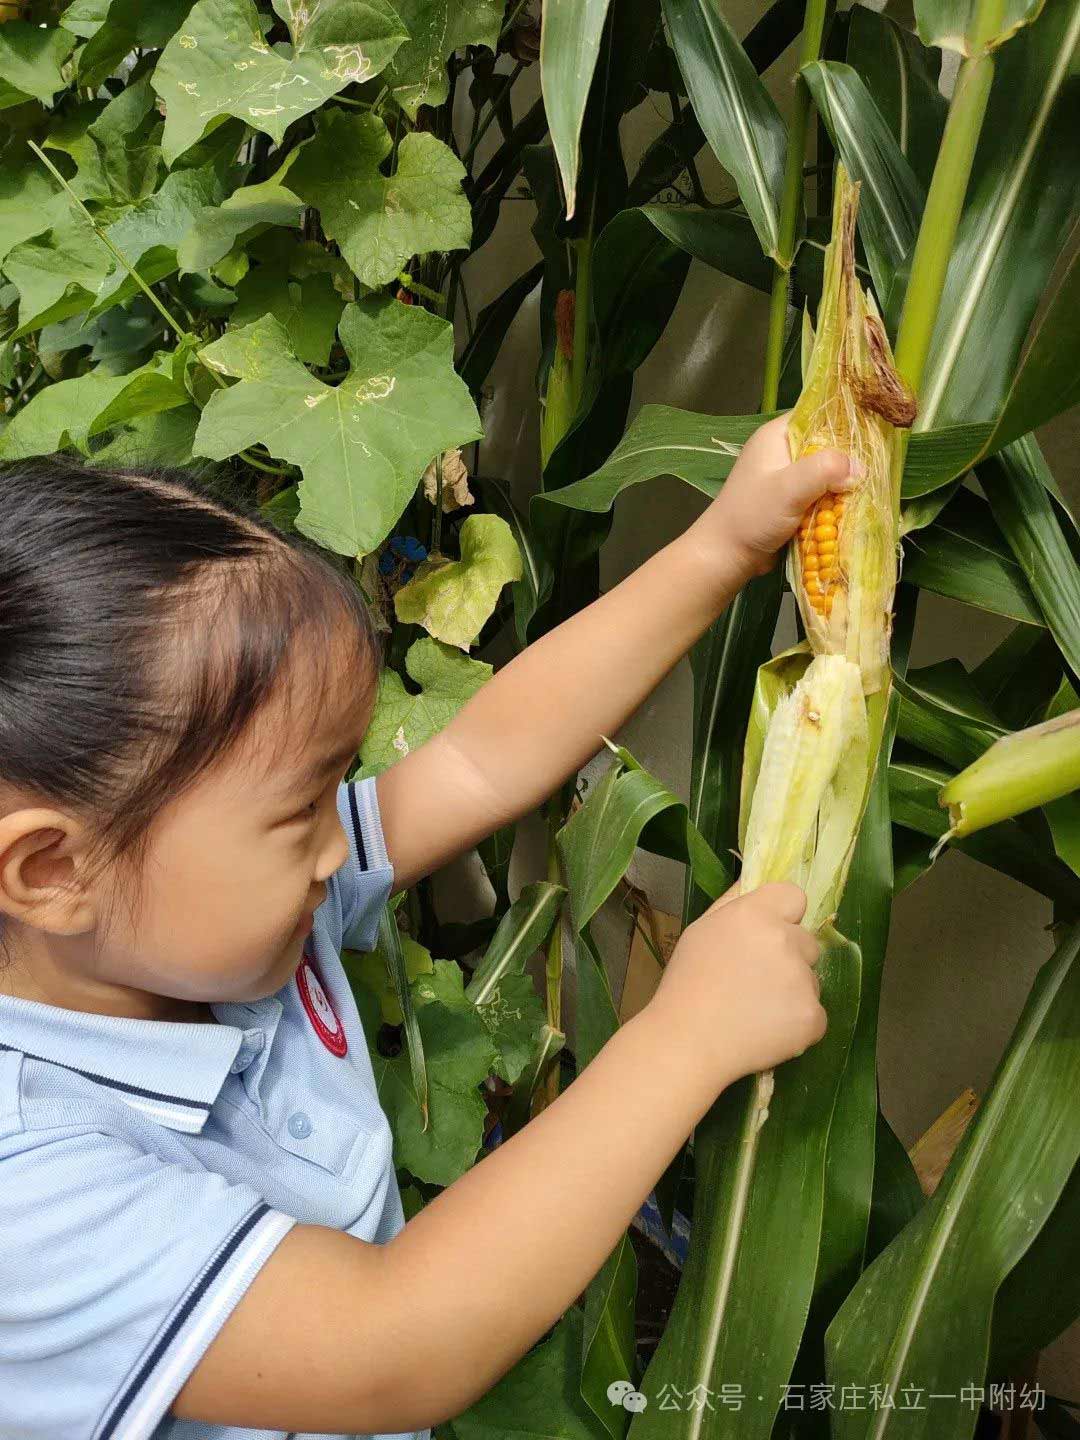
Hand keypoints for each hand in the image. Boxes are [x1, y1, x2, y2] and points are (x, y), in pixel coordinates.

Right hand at [643, 881, 825, 1089]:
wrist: (687, 1042)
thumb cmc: (687, 983)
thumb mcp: (701, 931)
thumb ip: (733, 902)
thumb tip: (754, 879)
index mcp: (756, 915)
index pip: (794, 895)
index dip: (783, 914)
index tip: (766, 934)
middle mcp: (785, 941)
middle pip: (806, 940)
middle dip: (788, 956)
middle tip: (753, 980)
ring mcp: (803, 981)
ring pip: (811, 979)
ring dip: (792, 991)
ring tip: (754, 1010)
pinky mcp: (813, 1017)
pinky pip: (815, 1013)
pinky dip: (797, 1023)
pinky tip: (766, 1030)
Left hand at [684, 413, 861, 584]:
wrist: (727, 555)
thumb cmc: (752, 516)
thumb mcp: (789, 487)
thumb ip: (825, 470)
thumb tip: (860, 467)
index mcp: (777, 435)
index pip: (818, 414)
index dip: (846, 422)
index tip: (874, 435)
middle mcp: (783, 450)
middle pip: (827, 445)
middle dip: (849, 460)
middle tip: (875, 470)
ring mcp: (786, 476)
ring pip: (826, 473)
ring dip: (842, 485)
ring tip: (867, 491)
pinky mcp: (791, 499)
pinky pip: (821, 493)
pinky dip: (833, 501)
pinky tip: (850, 508)